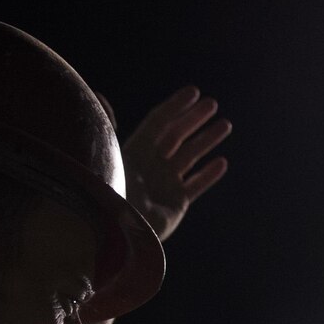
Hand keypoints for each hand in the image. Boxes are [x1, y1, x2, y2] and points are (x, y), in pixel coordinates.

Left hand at [121, 86, 230, 244]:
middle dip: (195, 119)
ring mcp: (166, 183)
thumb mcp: (109, 156)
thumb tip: (97, 94)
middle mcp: (152, 164)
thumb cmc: (111, 193)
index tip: (193, 92)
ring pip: (191, 156)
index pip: (159, 122)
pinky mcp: (177, 203)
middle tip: (213, 104)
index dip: (175, 106)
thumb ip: (108, 127)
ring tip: (225, 125)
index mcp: (136, 150)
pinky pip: (197, 185)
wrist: (119, 231)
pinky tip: (222, 162)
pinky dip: (209, 174)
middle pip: (177, 136)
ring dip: (207, 140)